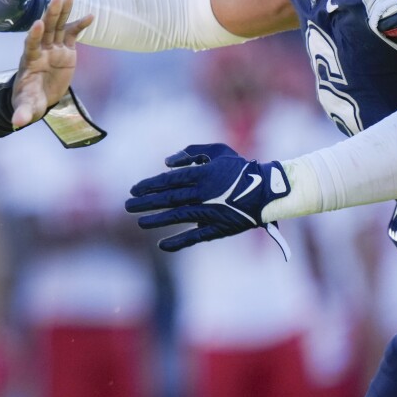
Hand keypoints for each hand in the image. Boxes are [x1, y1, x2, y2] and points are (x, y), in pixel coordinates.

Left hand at [11, 0, 90, 127]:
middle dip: (50, 14)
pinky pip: (73, 34)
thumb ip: (23, 112)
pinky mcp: (66, 50)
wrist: (38, 96)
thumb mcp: (26, 107)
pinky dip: (81, 25)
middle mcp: (42, 50)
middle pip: (46, 29)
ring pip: (58, 26)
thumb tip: (18, 123)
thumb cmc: (29, 100)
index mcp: (30, 60)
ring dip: (63, 12)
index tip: (37, 24)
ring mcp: (54, 48)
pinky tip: (91, 15)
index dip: (34, 35)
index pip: (31, 45)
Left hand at [125, 143, 291, 251]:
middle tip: (127, 205)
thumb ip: (191, 152)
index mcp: (202, 174)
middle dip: (146, 202)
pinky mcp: (219, 228)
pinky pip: (196, 237)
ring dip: (157, 220)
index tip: (133, 189)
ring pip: (178, 216)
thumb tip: (167, 162)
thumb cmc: (241, 167)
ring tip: (140, 222)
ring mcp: (210, 213)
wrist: (268, 190)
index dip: (149, 185)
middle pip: (168, 198)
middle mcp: (203, 194)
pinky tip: (162, 245)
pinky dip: (179, 242)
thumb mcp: (218, 150)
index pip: (168, 181)